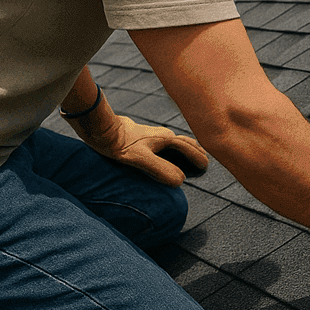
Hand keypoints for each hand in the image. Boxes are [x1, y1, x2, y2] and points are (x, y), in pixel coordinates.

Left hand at [67, 112, 208, 186]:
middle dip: (197, 152)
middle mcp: (164, 135)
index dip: (199, 159)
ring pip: (177, 142)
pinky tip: (167, 156)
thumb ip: (161, 169)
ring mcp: (155, 135)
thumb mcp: (140, 159)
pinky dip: (175, 150)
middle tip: (205, 163)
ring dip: (186, 150)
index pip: (190, 149)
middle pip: (186, 143)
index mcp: (167, 139)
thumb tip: (180, 181)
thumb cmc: (120, 144)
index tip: (206, 168)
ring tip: (191, 159)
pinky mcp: (145, 137)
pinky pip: (167, 144)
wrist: (103, 129)